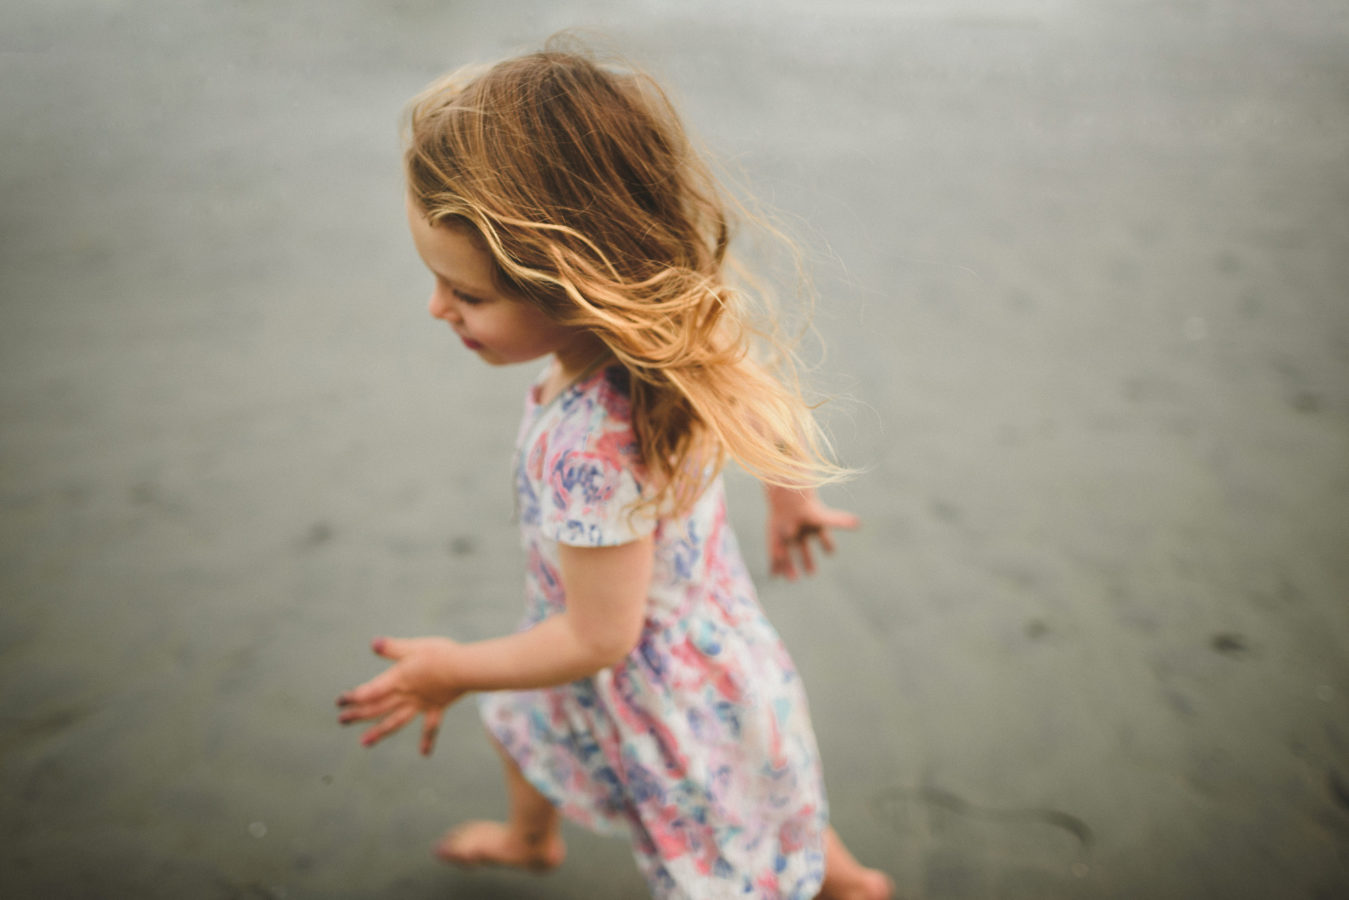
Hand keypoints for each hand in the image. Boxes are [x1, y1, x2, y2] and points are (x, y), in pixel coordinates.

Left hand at [336, 636, 466, 755]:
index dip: (354, 697)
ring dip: (379, 732)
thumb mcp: (414, 647)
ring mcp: (420, 705)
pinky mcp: (437, 708)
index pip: (370, 691)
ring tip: (363, 743)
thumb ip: (393, 648)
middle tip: (341, 721)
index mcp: (398, 680)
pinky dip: (427, 741)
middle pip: (378, 708)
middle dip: (358, 714)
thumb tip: (373, 643)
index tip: (340, 702)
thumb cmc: (440, 654)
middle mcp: (406, 696)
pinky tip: (424, 754)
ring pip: (395, 721)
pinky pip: (430, 728)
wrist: (464, 669)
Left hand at [765, 485, 859, 579]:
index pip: (824, 538)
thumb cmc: (807, 510)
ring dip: (790, 566)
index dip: (828, 545)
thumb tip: (859, 523)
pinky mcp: (774, 538)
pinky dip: (774, 565)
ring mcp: (786, 535)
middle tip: (812, 573)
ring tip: (793, 579)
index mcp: (813, 528)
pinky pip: (773, 553)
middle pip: (804, 550)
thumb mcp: (823, 518)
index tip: (830, 552)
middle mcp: (800, 532)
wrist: (785, 500)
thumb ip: (840, 522)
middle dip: (808, 561)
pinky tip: (774, 575)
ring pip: (789, 553)